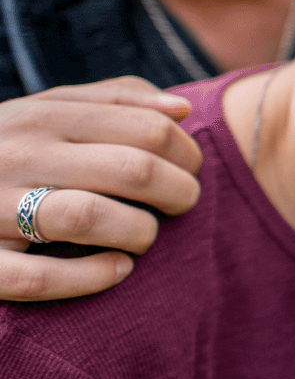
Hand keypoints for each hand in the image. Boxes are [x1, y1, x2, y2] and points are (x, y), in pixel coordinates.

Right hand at [0, 77, 200, 300]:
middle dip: (179, 192)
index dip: (187, 152)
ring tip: (145, 235)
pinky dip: (92, 276)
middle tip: (183, 204)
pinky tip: (118, 269)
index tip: (191, 168)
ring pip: (89, 217)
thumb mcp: (48, 110)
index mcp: (40, 116)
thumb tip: (183, 109)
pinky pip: (41, 277)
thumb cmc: (5, 147)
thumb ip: (115, 101)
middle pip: (132, 170)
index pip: (146, 128)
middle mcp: (17, 156)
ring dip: (139, 232)